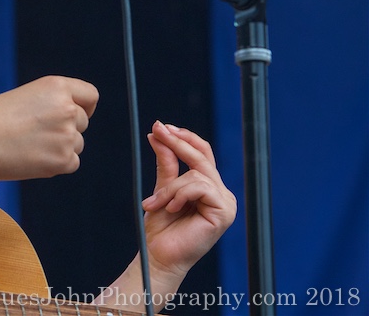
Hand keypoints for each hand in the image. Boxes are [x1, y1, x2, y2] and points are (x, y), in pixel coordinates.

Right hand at [0, 76, 98, 179]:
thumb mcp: (27, 97)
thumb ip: (53, 104)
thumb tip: (74, 123)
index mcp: (57, 86)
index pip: (90, 96)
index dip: (83, 106)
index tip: (73, 115)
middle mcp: (67, 108)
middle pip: (82, 122)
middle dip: (66, 129)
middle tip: (36, 134)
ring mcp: (67, 135)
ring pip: (76, 144)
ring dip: (59, 147)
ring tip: (29, 145)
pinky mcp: (63, 160)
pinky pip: (72, 163)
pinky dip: (56, 164)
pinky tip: (32, 158)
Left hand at [140, 121, 236, 280]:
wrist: (159, 254)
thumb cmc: (161, 227)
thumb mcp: (162, 188)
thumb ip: (166, 163)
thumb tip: (158, 133)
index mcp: (209, 187)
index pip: (202, 153)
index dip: (183, 137)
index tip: (160, 126)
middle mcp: (221, 193)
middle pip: (202, 157)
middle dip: (177, 143)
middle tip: (157, 131)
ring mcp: (226, 203)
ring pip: (196, 174)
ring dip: (171, 187)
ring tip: (156, 203)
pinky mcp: (225, 212)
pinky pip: (200, 187)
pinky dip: (179, 195)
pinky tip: (170, 209)